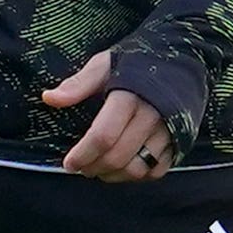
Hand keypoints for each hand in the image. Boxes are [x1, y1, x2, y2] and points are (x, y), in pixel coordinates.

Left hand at [42, 52, 179, 181]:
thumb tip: (48, 98)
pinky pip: (157, 170)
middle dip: (94, 168)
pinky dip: (137, 176)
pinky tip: (123, 168)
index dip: (83, 154)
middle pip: (118, 156)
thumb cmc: (137, 61)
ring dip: (114, 175)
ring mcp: (170, 131)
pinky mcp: (181, 140)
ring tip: (100, 169)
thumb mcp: (105, 64)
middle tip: (81, 168)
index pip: (103, 136)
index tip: (69, 164)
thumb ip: (78, 84)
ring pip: (137, 168)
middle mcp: (153, 116)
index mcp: (130, 96)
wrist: (184, 57)